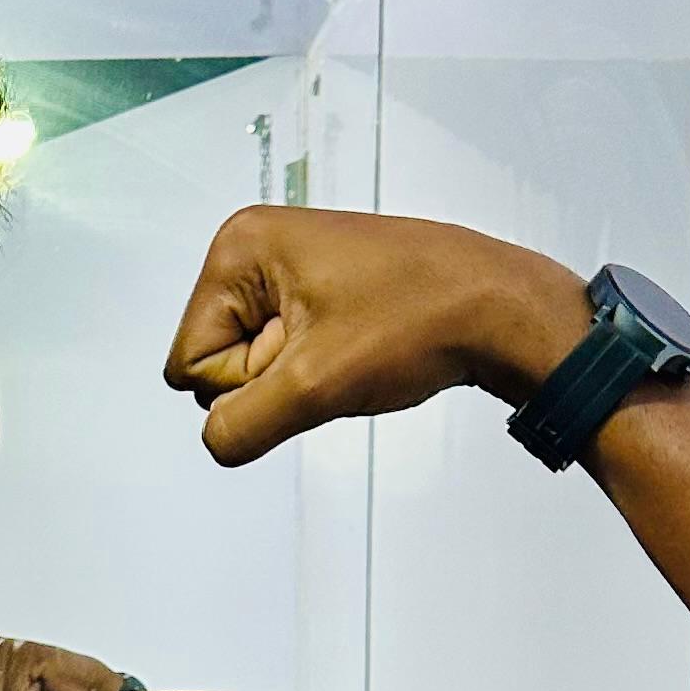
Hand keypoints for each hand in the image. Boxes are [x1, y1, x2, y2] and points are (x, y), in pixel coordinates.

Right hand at [161, 208, 591, 465]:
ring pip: (253, 365)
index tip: (310, 354)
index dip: (248, 382)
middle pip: (216, 361)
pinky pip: (285, 355)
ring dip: (298, 378)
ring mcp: (285, 270)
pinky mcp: (313, 291)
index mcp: (237, 248)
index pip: (190, 361)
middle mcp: (253, 249)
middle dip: (271, 378)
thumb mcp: (313, 386)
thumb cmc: (419, 321)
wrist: (499, 309)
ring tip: (351, 349)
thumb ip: (240, 426)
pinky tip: (358, 350)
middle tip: (335, 352)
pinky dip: (317, 368)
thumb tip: (215, 442)